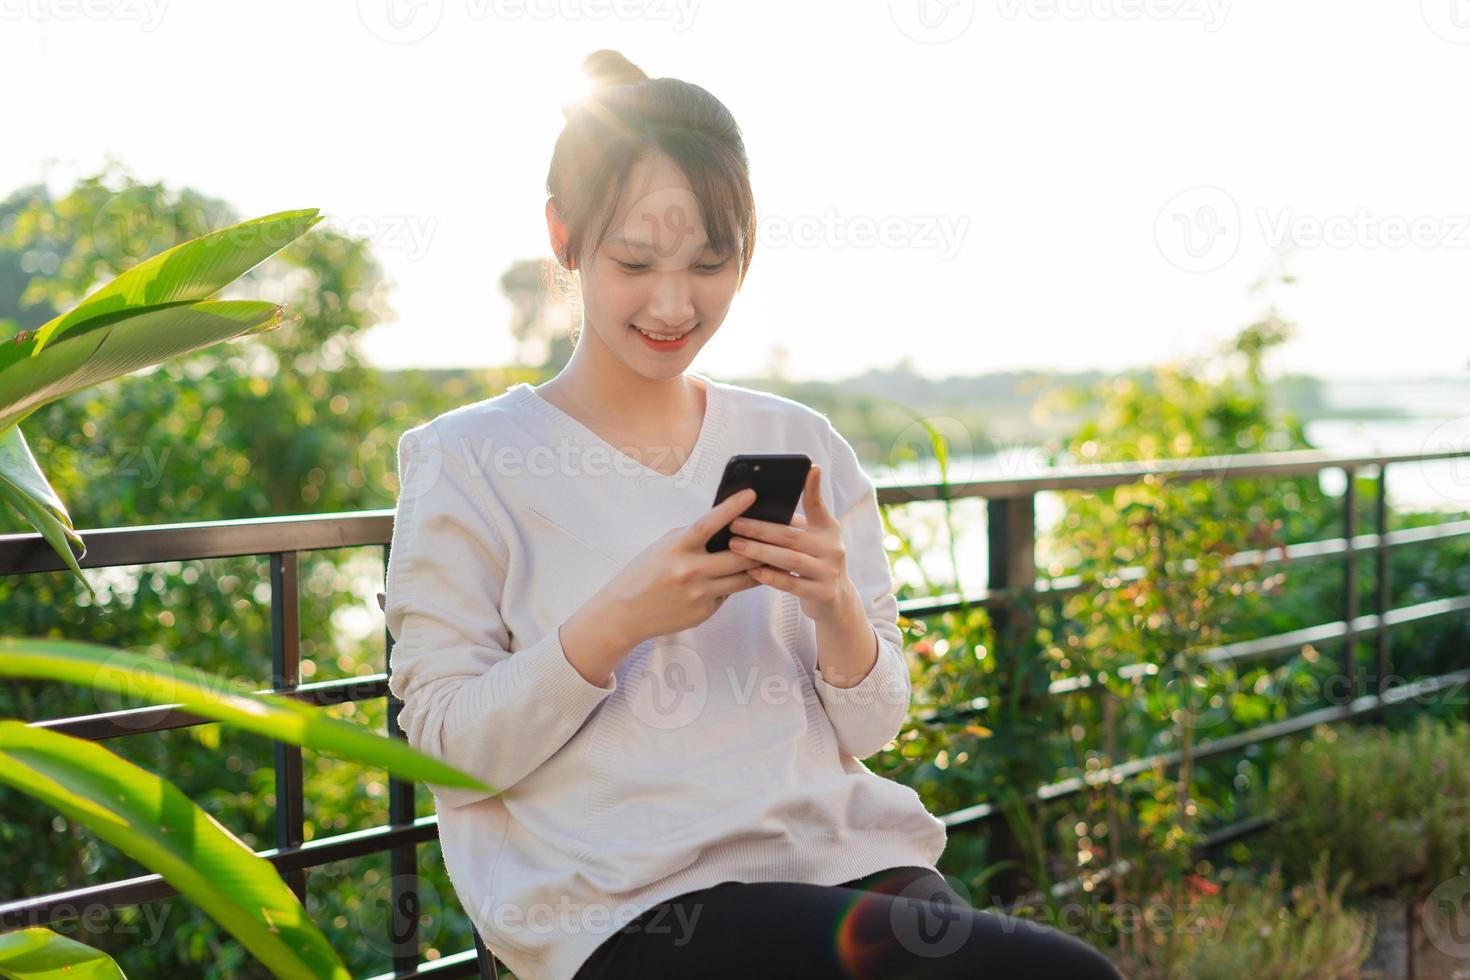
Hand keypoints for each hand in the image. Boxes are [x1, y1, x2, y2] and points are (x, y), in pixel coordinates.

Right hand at [595, 487, 767, 645]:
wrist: (624, 613)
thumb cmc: (645, 574)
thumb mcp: (665, 547)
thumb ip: (694, 539)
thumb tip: (729, 530)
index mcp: (677, 548)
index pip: (709, 523)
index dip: (732, 507)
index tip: (752, 494)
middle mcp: (690, 571)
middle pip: (739, 555)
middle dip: (763, 545)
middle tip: (782, 534)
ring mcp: (698, 594)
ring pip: (743, 579)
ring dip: (759, 567)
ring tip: (774, 557)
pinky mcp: (703, 612)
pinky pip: (727, 595)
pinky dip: (732, 586)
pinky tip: (737, 579)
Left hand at [728, 464, 861, 625]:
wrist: (835, 601)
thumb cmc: (816, 562)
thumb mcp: (816, 538)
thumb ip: (801, 519)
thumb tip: (782, 491)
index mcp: (829, 530)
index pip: (818, 506)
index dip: (814, 488)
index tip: (810, 468)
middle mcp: (833, 549)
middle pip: (792, 536)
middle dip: (761, 529)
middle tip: (734, 524)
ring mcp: (829, 572)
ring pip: (790, 560)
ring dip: (760, 552)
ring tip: (735, 545)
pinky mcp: (822, 593)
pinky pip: (791, 584)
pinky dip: (771, 577)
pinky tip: (751, 571)